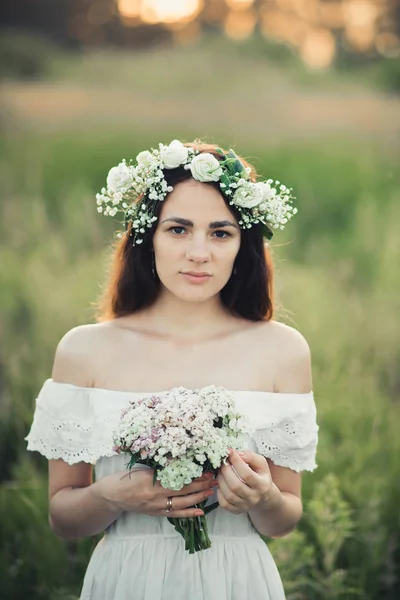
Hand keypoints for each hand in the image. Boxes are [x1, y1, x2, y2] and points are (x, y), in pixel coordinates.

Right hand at [94, 467, 216, 518]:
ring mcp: (156, 507)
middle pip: (183, 491)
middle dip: (200, 485)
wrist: (111, 496)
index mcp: (151, 481)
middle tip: (214, 479)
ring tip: (211, 491)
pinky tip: (201, 512)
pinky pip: (175, 514)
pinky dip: (189, 513)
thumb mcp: (143, 468)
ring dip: (198, 497)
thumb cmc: (125, 478)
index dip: (194, 475)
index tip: (206, 470)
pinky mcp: (156, 513)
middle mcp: (155, 496)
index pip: (178, 479)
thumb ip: (161, 467)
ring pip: (182, 503)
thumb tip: (182, 461)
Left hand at [216, 448, 274, 514]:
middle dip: (226, 471)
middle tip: (223, 462)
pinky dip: (219, 492)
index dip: (236, 462)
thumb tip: (237, 454)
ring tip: (221, 471)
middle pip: (235, 485)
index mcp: (262, 484)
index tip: (230, 452)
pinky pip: (224, 503)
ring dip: (221, 480)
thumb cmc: (260, 475)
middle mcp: (254, 497)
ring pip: (228, 494)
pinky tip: (222, 483)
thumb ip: (250, 456)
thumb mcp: (261, 463)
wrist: (263, 495)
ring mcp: (245, 505)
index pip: (246, 474)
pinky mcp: (237, 510)